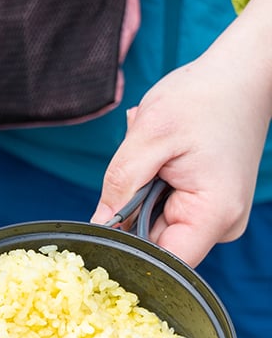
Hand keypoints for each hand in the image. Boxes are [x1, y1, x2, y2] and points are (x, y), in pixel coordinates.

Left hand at [92, 0, 271, 266]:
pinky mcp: (208, 207)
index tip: (102, 233)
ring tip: (157, 156)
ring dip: (143, 196)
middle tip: (139, 168)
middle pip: (157, 245)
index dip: (127, 253)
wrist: (241, 75)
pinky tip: (163, 159)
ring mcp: (216, 218)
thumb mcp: (149, 134)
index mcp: (213, 214)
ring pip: (158, 226)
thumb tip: (96, 227)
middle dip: (133, 213)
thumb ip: (120, 184)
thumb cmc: (203, 96)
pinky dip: (155, 188)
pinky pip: (168, 210)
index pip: (162, 262)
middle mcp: (221, 226)